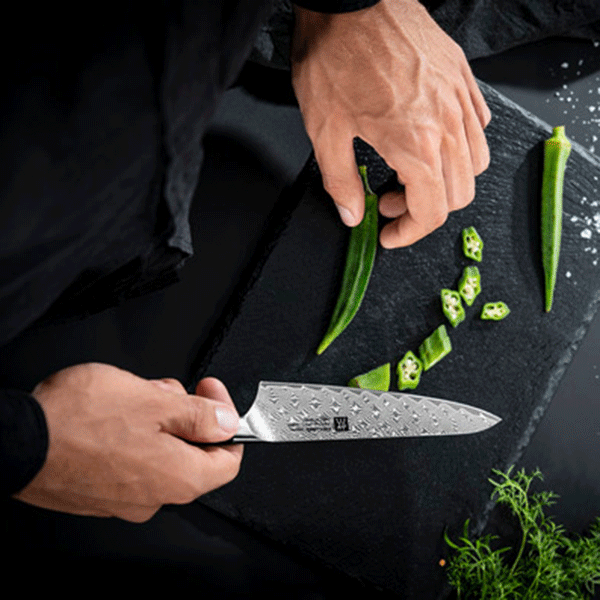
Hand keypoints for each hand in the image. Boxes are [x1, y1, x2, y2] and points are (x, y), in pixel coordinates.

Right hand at [13, 363, 242, 521]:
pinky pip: (131, 461)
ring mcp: (124, 498)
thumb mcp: (155, 402)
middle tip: (167, 389)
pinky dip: (133, 435)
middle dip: (186, 413)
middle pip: (192, 452)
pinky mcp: (100, 492)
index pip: (228, 459)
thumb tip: (227, 422)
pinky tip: (115, 414)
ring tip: (135, 395)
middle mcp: (155, 497)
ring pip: (160, 452)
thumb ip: (200, 415)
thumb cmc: (80, 421)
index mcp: (179, 478)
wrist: (16, 442)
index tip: (212, 395)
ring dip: (158, 419)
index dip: (227, 420)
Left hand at [291, 0, 490, 247]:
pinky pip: (478, 124)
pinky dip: (459, 145)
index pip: (431, 212)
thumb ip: (341, 182)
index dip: (409, 233)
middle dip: (421, 210)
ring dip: (444, 181)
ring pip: (474, 163)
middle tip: (388, 201)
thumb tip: (352, 216)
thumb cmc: (333, 57)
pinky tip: (431, 139)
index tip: (389, 234)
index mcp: (416, 145)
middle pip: (458, 194)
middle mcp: (448, 125)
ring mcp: (460, 98)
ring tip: (408, 172)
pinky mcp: (461, 77)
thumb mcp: (324, 130)